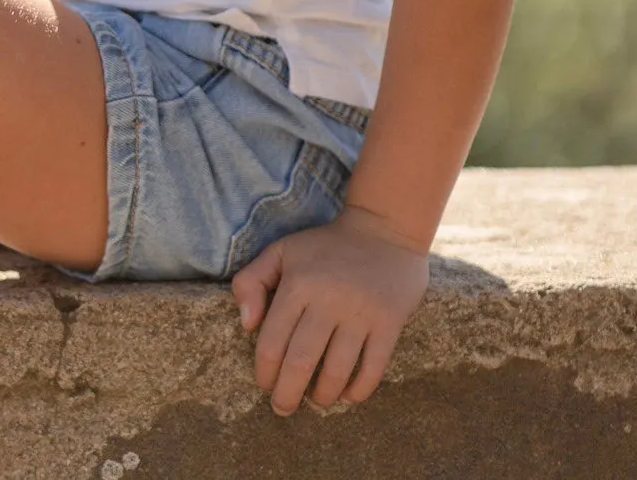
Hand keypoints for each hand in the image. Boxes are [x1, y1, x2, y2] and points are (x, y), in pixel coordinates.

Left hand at [230, 205, 429, 413]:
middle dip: (287, 394)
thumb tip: (246, 325)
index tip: (264, 385)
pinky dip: (358, 390)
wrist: (384, 228)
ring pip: (337, 371)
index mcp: (298, 283)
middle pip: (301, 362)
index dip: (265, 371)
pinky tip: (347, 395)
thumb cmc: (325, 246)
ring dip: (322, 396)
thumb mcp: (281, 251)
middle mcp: (328, 299)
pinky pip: (373, 369)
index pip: (273, 341)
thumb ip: (251, 281)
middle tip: (282, 408)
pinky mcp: (389, 322)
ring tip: (315, 401)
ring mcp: (361, 312)